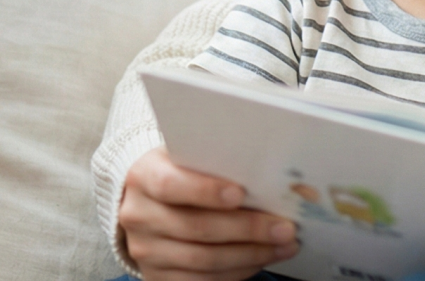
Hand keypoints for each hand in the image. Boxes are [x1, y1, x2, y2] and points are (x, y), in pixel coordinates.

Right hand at [117, 147, 299, 280]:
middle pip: (195, 228)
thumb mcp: (185, 156)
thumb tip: (266, 174)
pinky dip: (238, 271)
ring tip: (284, 244)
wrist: (144, 201)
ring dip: (251, 254)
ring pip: (203, 260)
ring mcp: (146, 251)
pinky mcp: (158, 276)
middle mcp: (139, 216)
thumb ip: (213, 161)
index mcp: (143, 177)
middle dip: (247, 229)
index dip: (205, 190)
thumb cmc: (178, 172)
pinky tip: (262, 258)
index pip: (170, 185)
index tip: (241, 193)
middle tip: (284, 226)